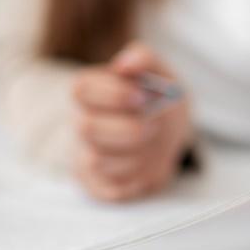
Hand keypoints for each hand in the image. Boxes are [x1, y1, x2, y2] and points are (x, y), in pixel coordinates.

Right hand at [72, 41, 191, 201]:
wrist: (168, 134)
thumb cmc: (158, 99)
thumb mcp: (160, 73)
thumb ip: (145, 60)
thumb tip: (127, 62)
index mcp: (90, 90)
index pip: (81, 89)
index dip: (113, 94)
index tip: (142, 97)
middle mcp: (80, 121)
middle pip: (86, 128)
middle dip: (129, 129)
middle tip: (155, 125)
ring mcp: (84, 154)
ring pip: (97, 160)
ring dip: (137, 154)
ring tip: (152, 143)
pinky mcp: (96, 183)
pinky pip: (110, 188)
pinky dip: (136, 178)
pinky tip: (147, 164)